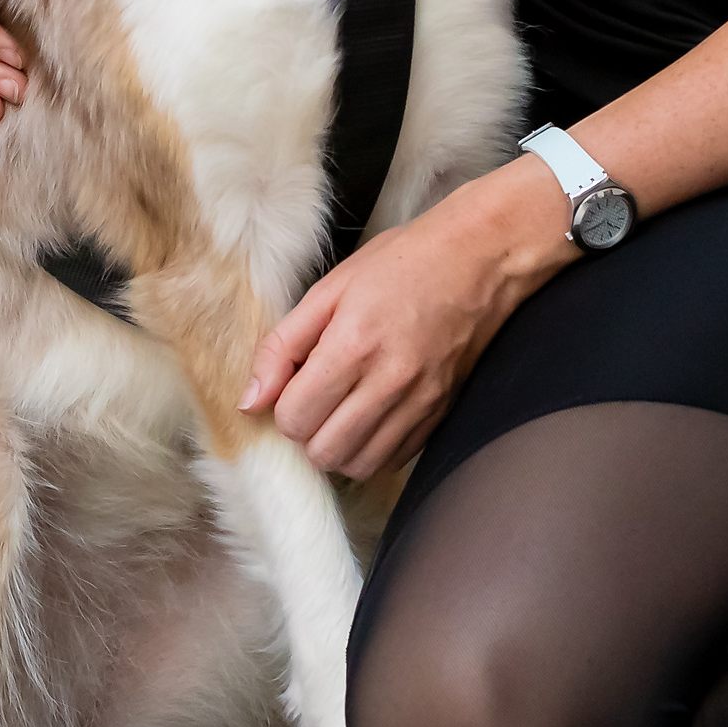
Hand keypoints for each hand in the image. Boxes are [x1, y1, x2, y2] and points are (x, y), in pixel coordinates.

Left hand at [242, 161, 579, 479]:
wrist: (477, 259)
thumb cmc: (400, 264)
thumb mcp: (329, 290)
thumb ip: (282, 346)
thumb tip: (250, 401)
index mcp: (352, 345)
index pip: (295, 418)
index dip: (282, 407)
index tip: (293, 384)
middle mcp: (389, 382)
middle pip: (324, 452)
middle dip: (307, 432)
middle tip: (313, 400)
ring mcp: (420, 403)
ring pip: (359, 466)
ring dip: (338, 447)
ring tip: (339, 412)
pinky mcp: (441, 414)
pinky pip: (394, 461)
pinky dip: (373, 449)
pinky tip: (370, 416)